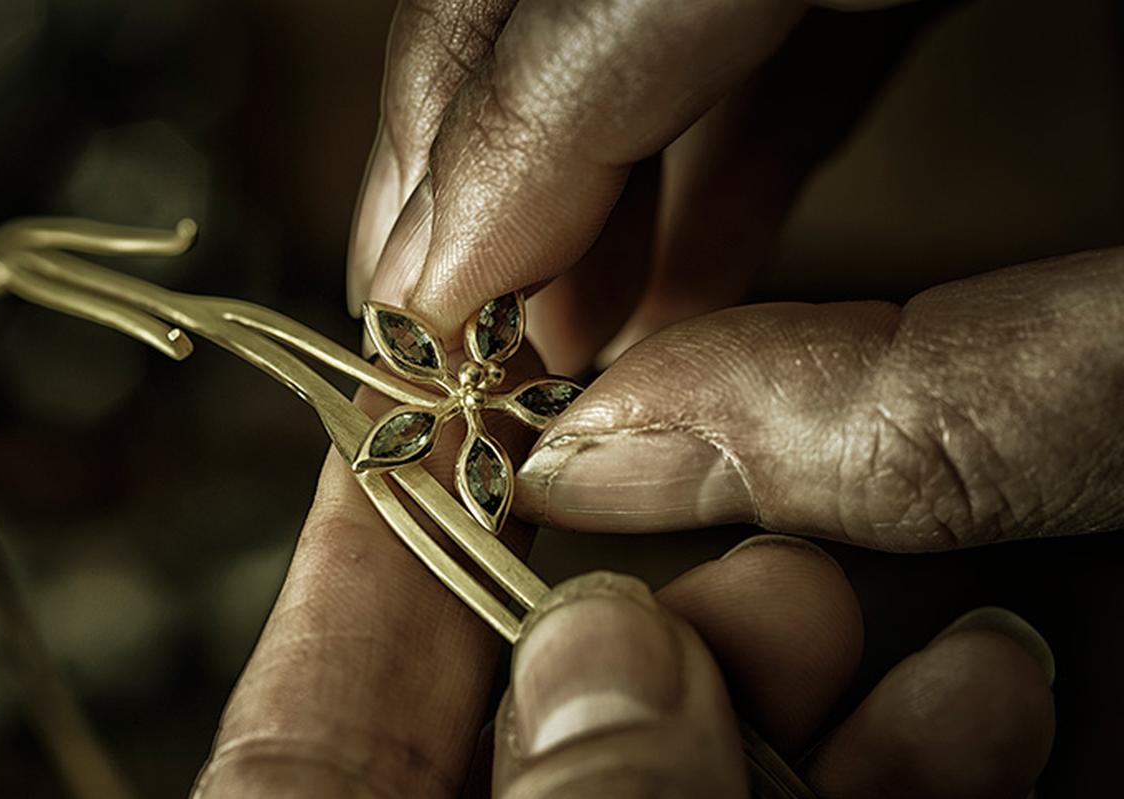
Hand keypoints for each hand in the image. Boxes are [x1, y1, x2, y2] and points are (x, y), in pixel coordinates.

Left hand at [193, 386, 1055, 796]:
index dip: (373, 556)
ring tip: (847, 598)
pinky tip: (978, 699)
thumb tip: (601, 658)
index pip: (316, 720)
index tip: (426, 416)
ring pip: (702, 779)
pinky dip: (901, 780)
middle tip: (717, 525)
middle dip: (636, 611)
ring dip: (796, 683)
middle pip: (536, 726)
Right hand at [345, 0, 1122, 549]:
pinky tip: (678, 275)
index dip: (485, 158)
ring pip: (638, 2)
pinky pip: (765, 27)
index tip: (420, 319)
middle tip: (435, 323)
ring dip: (573, 166)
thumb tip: (644, 459)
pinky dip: (701, 151)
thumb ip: (943, 405)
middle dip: (473, 148)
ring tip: (550, 331)